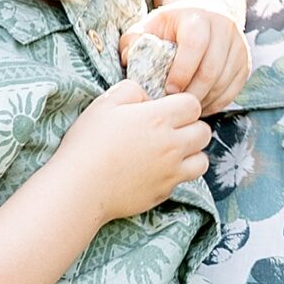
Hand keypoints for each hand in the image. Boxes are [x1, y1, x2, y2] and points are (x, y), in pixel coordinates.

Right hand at [58, 79, 210, 221]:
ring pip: (202, 160)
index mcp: (158, 118)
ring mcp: (170, 171)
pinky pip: (184, 181)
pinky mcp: (164, 192)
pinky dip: (176, 175)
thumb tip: (146, 96)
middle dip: (192, 128)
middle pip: (204, 132)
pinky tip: (157, 171)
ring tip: (172, 152)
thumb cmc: (88, 143)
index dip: (182, 105)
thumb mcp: (104, 104)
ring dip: (192, 154)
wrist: (80, 187)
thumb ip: (130, 91)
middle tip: (172, 130)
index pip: (193, 105)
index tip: (168, 110)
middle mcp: (171, 144)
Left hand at [128, 4, 250, 113]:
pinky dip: (216, 103)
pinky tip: (200, 108)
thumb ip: (135, 40)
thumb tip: (129, 59)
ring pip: (223, 83)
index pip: (195, 45)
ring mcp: (238, 47)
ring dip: (203, 101)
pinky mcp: (245, 63)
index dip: (181, 72)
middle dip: (191, 93)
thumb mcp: (150, 24)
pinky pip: (233, 91)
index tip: (167, 90)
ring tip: (185, 110)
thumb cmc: (173, 24)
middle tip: (174, 108)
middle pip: (211, 69)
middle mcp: (224, 29)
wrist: (207, 11)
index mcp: (198, 17)